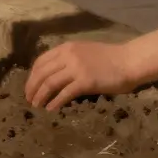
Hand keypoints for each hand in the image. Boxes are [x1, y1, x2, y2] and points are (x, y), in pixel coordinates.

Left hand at [25, 41, 139, 110]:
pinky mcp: (85, 81)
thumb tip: (54, 76)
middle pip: (42, 73)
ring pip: (49, 83)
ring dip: (40, 96)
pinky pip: (64, 94)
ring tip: (37, 106)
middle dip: (32, 88)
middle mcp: (68, 55)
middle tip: (29, 100)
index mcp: (66, 47)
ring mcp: (76, 68)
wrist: (128, 61)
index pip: (41, 61)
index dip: (32, 76)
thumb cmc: (109, 58)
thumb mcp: (84, 52)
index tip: (30, 87)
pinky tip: (51, 109)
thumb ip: (68, 60)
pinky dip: (55, 102)